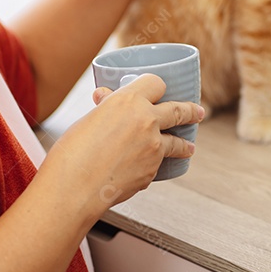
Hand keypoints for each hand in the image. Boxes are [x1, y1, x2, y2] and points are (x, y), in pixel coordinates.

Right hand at [47, 75, 204, 211]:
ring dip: (184, 144)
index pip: (156, 83)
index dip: (157, 86)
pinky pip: (158, 164)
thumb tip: (105, 98)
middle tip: (198, 113)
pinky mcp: (152, 171)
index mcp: (128, 100)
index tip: (161, 90)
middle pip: (178, 110)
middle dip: (191, 111)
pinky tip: (149, 168)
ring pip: (177, 141)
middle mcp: (147, 120)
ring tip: (189, 147)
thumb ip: (104, 110)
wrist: (74, 188)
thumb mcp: (87, 121)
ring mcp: (153, 147)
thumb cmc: (72, 152)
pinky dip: (155, 164)